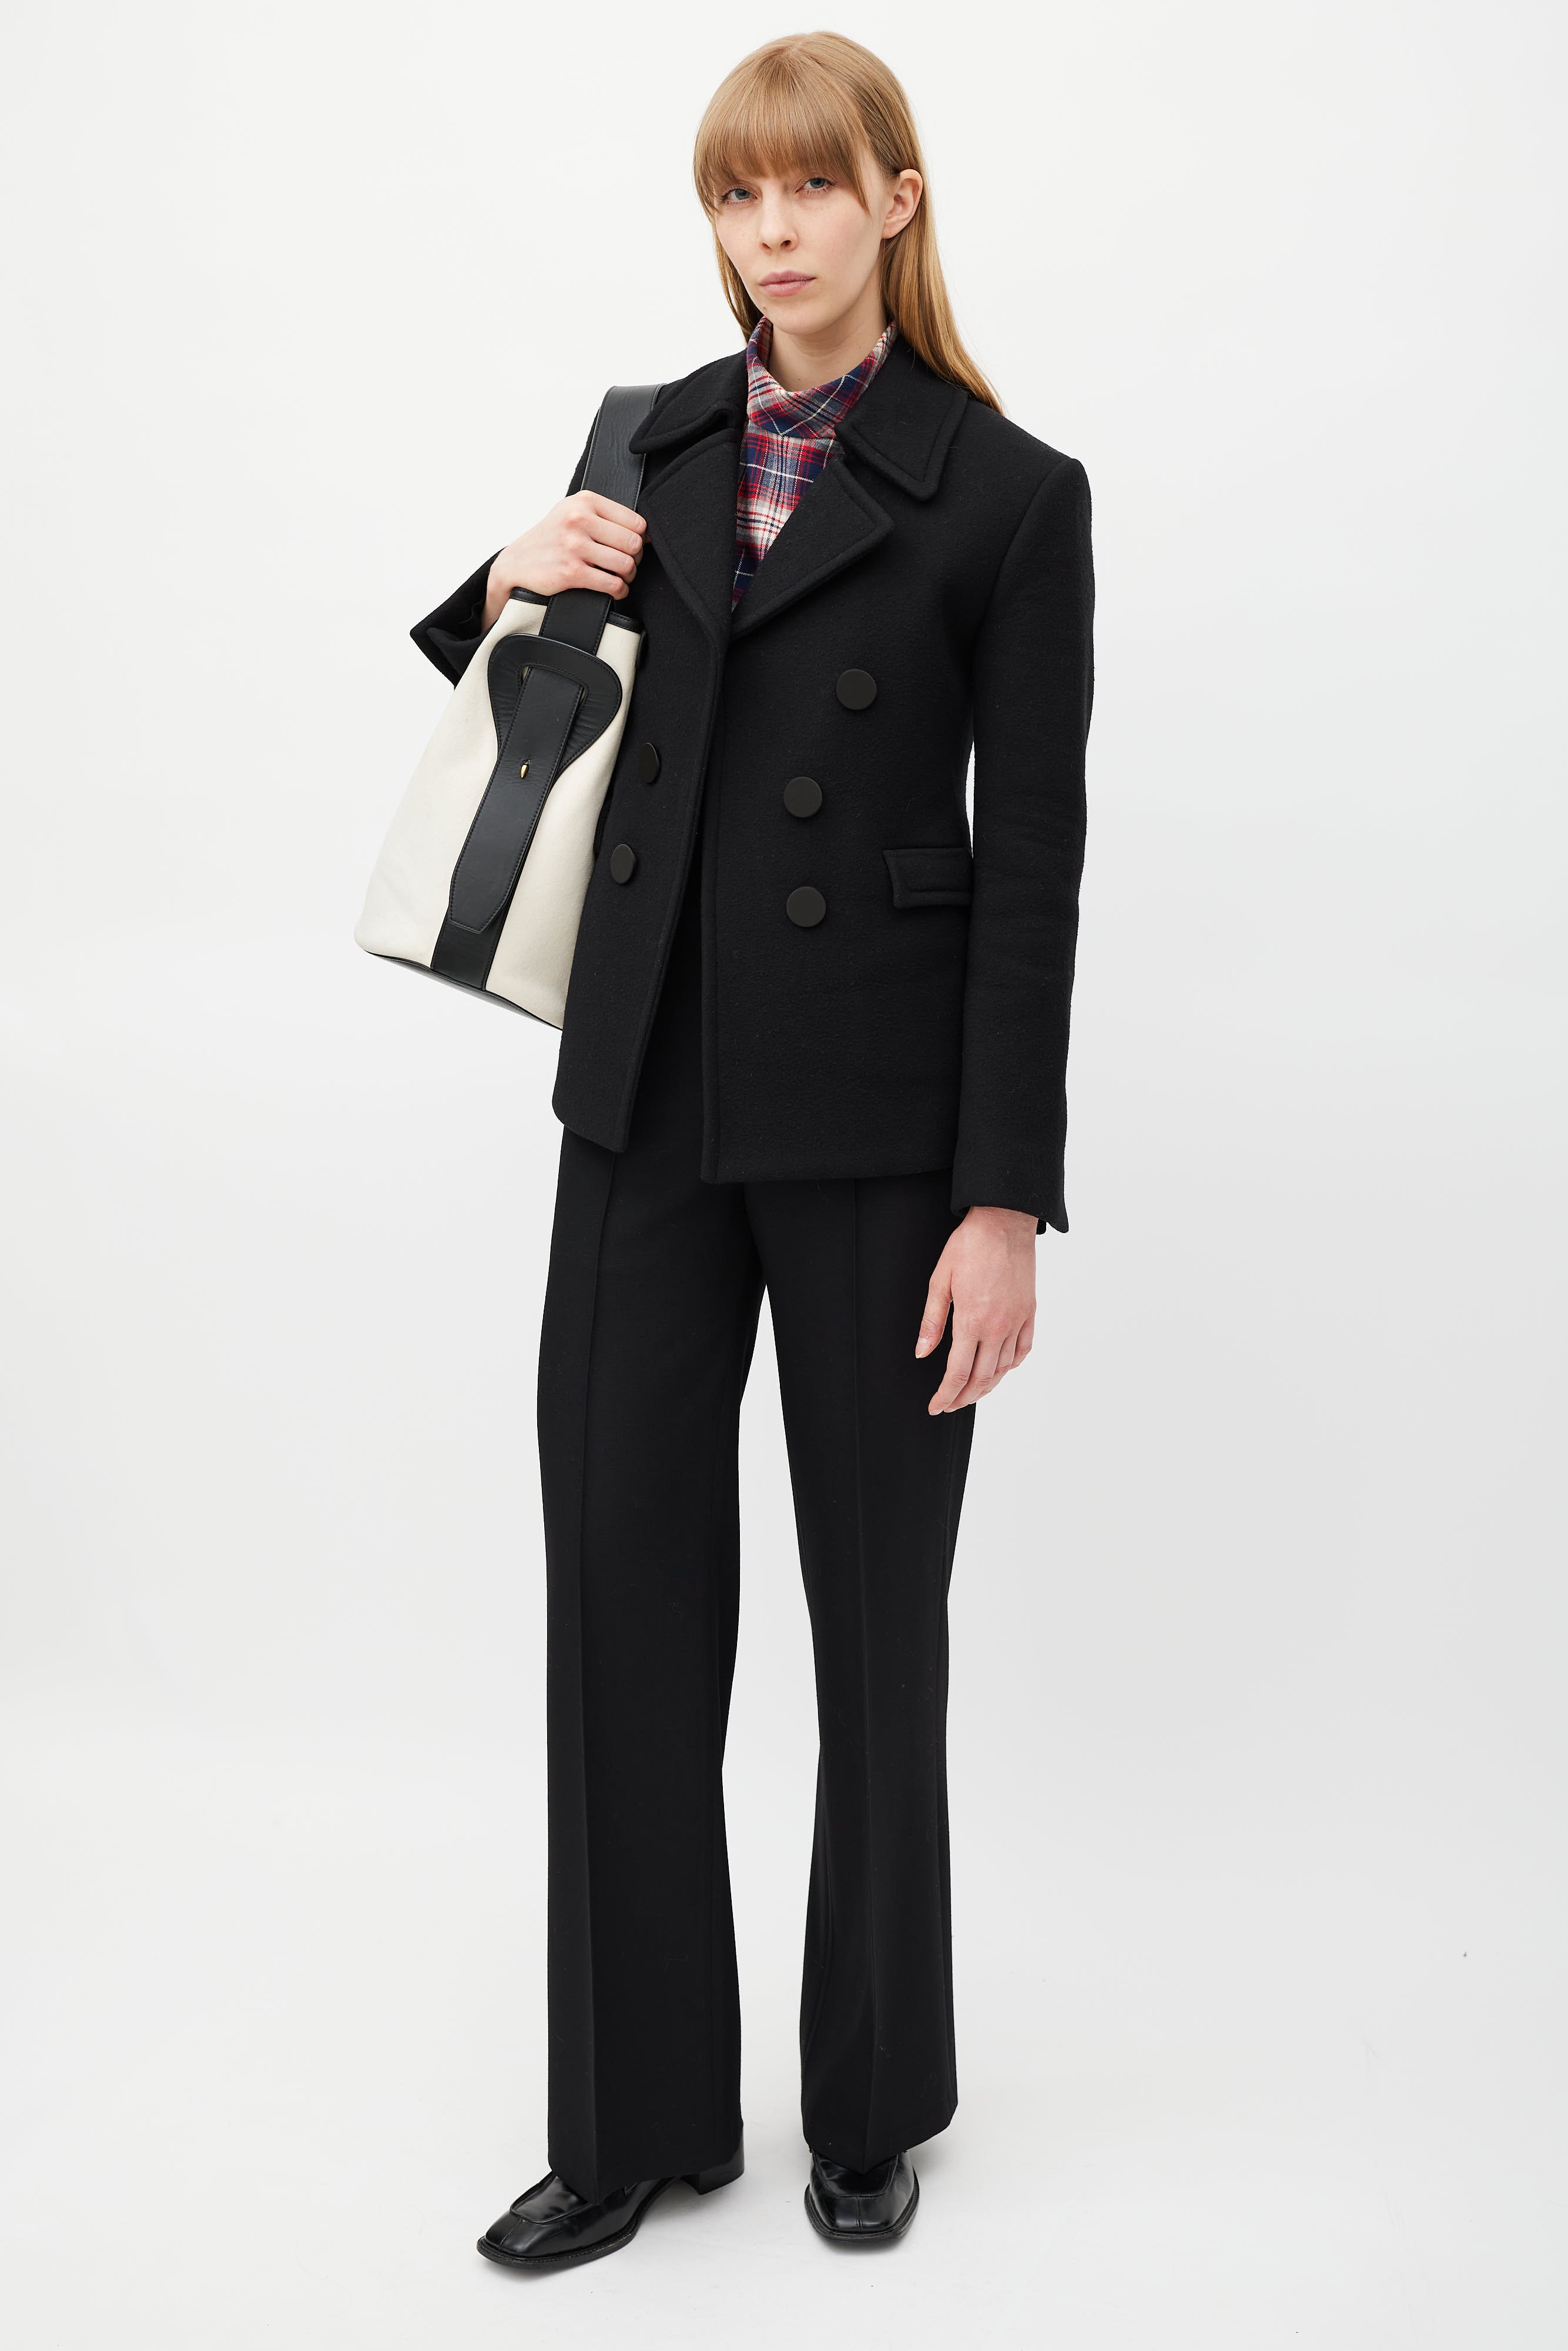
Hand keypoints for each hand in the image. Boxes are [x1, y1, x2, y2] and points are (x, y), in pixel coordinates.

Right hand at [481, 494, 646, 630]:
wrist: (516, 562)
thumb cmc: (550, 538)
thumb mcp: (571, 512)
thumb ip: (602, 515)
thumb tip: (644, 532)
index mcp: (584, 502)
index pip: (635, 521)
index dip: (641, 538)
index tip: (633, 548)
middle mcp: (579, 520)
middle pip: (633, 544)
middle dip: (636, 559)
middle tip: (628, 564)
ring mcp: (574, 546)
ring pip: (626, 565)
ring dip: (629, 576)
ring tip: (622, 578)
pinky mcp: (571, 572)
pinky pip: (613, 584)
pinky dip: (620, 591)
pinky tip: (615, 590)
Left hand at [917, 1205, 1037, 1413]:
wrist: (1004, 1221)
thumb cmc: (969, 1245)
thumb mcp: (939, 1280)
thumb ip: (932, 1321)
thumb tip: (922, 1353)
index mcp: (972, 1320)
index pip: (958, 1373)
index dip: (946, 1395)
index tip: (936, 1406)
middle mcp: (998, 1326)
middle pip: (983, 1378)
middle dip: (964, 1398)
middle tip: (950, 1404)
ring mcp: (1017, 1320)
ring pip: (1004, 1368)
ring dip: (987, 1386)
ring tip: (972, 1392)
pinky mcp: (1029, 1311)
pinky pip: (1024, 1349)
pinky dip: (1012, 1365)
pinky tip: (1001, 1369)